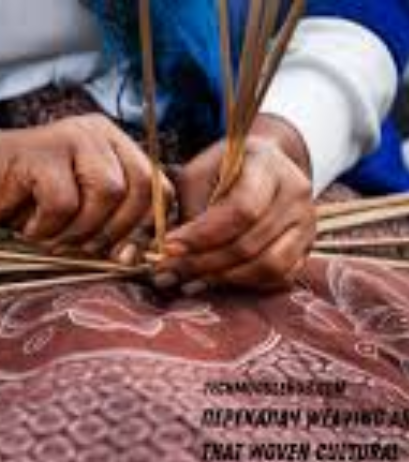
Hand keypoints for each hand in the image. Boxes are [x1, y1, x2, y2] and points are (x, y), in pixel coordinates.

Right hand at [0, 115, 163, 259]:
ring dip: (81, 229)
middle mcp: (98, 135)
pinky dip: (49, 227)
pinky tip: (30, 228)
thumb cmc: (27, 198)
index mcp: (114, 145)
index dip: (146, 226)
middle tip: (82, 248)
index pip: (157, 186)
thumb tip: (132, 258)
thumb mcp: (77, 212)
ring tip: (54, 238)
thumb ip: (109, 227)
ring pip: (107, 193)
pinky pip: (64, 202)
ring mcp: (70, 138)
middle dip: (116, 230)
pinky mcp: (42, 153)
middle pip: (140, 188)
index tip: (122, 252)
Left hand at [156, 114, 316, 291]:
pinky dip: (246, 283)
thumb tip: (172, 251)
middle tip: (169, 271)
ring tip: (188, 279)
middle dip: (203, 262)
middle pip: (250, 243)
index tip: (168, 247)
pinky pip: (279, 276)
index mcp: (268, 165)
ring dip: (223, 278)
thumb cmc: (224, 169)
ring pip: (268, 265)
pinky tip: (216, 280)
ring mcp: (307, 222)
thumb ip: (190, 208)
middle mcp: (296, 194)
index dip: (203, 235)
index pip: (241, 210)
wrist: (265, 165)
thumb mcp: (199, 173)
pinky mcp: (306, 246)